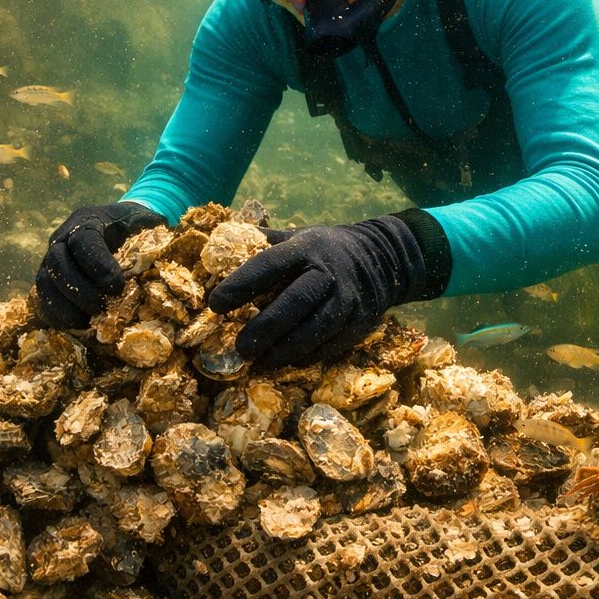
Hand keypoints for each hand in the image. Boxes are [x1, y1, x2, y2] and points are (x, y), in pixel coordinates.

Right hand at [34, 202, 165, 327]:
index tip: (116, 286)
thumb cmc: (136, 228)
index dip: (97, 264)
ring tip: (87, 323)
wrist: (121, 227)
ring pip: (45, 283)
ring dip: (64, 306)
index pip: (83, 241)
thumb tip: (173, 249)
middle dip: (79, 289)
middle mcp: (62, 238)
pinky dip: (56, 315)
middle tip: (102, 308)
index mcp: (87, 220)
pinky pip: (43, 299)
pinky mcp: (49, 281)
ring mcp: (51, 260)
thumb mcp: (148, 222)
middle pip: (58, 263)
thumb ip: (156, 233)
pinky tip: (77, 327)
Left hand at [207, 215, 430, 367]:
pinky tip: (285, 362)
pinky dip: (306, 356)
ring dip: (285, 350)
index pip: (268, 265)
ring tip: (259, 363)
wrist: (383, 258)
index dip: (240, 284)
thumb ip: (264, 241)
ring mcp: (347, 299)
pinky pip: (331, 345)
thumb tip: (222, 243)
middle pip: (295, 303)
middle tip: (240, 347)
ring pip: (315, 330)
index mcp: (305, 248)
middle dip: (265, 328)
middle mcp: (328, 273)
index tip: (215, 304)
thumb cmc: (325, 249)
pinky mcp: (360, 322)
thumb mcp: (298, 236)